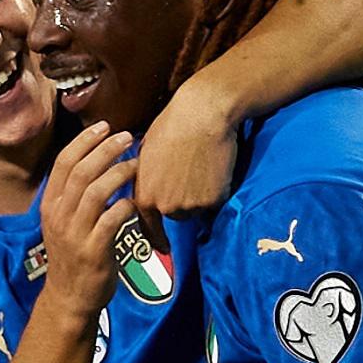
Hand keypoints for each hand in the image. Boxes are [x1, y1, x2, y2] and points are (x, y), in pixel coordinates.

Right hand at [38, 122, 138, 317]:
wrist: (69, 298)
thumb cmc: (73, 254)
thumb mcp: (64, 221)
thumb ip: (75, 194)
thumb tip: (96, 159)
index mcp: (50, 204)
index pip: (63, 163)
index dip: (84, 141)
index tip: (103, 126)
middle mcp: (58, 215)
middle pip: (81, 172)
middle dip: (106, 149)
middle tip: (127, 137)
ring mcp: (74, 233)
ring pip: (96, 192)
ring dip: (118, 173)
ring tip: (136, 163)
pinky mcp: (93, 251)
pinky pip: (111, 220)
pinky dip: (125, 206)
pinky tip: (135, 201)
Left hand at [136, 76, 237, 234]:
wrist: (202, 114)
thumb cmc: (172, 125)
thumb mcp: (146, 153)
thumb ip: (146, 178)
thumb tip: (147, 185)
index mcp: (146, 195)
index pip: (147, 227)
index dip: (156, 238)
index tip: (162, 248)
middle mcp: (166, 206)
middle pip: (176, 214)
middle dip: (181, 200)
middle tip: (188, 175)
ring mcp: (191, 206)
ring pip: (197, 208)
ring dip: (200, 195)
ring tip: (201, 168)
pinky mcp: (214, 201)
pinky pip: (216, 202)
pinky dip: (217, 190)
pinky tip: (214, 168)